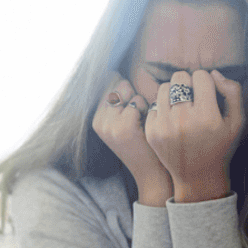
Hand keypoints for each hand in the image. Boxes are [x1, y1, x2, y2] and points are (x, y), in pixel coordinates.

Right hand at [91, 74, 172, 205]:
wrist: (151, 173)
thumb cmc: (143, 145)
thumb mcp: (124, 123)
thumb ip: (118, 100)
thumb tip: (115, 73)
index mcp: (96, 120)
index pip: (110, 87)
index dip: (127, 94)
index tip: (134, 114)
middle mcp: (99, 122)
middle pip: (118, 87)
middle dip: (133, 96)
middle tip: (139, 120)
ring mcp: (110, 126)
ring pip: (129, 93)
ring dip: (141, 103)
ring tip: (143, 124)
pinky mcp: (124, 127)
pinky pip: (137, 102)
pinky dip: (147, 110)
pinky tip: (147, 126)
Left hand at [145, 69, 243, 202]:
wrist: (196, 174)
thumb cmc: (219, 144)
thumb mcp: (236, 121)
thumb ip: (232, 92)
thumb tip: (213, 73)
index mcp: (206, 117)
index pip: (201, 76)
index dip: (206, 81)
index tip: (207, 93)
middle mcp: (183, 120)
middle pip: (180, 77)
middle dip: (188, 83)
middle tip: (193, 97)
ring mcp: (164, 126)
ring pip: (164, 87)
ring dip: (173, 93)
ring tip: (182, 105)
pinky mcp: (151, 132)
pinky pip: (153, 104)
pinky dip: (162, 108)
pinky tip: (172, 119)